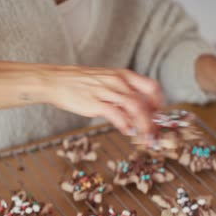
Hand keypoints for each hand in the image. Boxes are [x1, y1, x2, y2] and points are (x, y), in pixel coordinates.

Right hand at [0, 58, 162, 137]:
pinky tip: (127, 132)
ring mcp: (106, 91)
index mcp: (123, 76)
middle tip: (156, 135)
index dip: (160, 104)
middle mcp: (118, 82)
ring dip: (144, 126)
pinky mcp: (94, 102)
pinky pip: (116, 114)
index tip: (160, 117)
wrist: (55, 80)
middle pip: (147, 100)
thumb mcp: (104, 81)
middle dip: (156, 120)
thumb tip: (134, 109)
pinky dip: (125, 124)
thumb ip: (120, 92)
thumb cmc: (79, 83)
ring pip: (135, 108)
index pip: (151, 87)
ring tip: (146, 139)